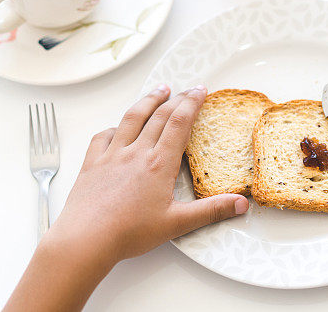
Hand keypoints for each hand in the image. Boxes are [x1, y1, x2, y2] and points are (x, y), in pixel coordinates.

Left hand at [48, 84, 248, 262]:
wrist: (86, 238)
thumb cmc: (129, 232)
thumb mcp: (177, 224)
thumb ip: (211, 211)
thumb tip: (241, 204)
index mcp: (159, 164)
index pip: (179, 123)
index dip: (192, 103)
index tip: (200, 91)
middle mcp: (136, 152)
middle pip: (159, 116)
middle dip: (176, 99)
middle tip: (188, 89)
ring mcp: (112, 154)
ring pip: (132, 118)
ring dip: (148, 101)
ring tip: (159, 90)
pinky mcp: (92, 163)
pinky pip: (103, 136)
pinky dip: (114, 127)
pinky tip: (117, 127)